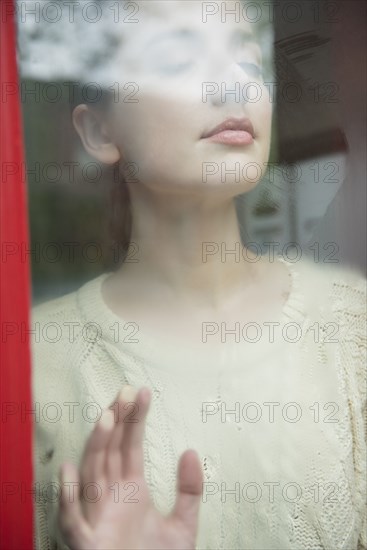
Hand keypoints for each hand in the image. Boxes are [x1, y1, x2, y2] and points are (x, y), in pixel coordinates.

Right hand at [58, 386, 202, 548]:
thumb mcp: (183, 525)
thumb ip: (189, 491)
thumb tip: (191, 451)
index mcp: (131, 489)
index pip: (131, 446)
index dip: (135, 419)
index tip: (142, 392)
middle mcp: (112, 497)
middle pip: (111, 451)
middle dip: (117, 421)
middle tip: (125, 391)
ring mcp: (98, 517)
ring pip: (93, 474)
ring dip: (98, 446)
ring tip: (108, 417)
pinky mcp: (88, 543)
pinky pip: (72, 520)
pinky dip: (68, 497)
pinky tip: (71, 471)